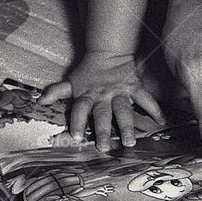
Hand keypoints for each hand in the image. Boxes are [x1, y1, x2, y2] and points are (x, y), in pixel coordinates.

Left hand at [40, 52, 164, 151]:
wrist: (108, 52)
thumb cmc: (87, 72)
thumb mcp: (71, 82)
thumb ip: (57, 92)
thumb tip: (40, 101)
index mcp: (87, 96)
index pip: (80, 109)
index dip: (77, 122)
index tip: (77, 137)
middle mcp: (103, 96)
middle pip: (102, 114)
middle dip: (104, 130)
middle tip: (105, 147)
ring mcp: (119, 92)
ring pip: (123, 110)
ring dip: (127, 125)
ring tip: (131, 142)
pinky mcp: (134, 87)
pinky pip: (145, 98)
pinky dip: (154, 109)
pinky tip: (161, 121)